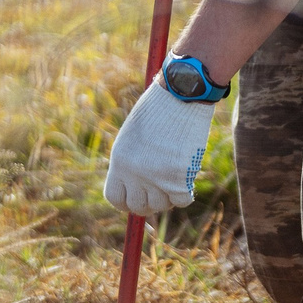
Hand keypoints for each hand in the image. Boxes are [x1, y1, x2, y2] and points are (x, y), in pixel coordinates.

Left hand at [103, 79, 215, 216]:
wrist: (180, 96)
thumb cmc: (158, 111)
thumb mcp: (134, 136)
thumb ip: (132, 162)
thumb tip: (137, 190)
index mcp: (119, 161)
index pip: (115, 198)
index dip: (127, 202)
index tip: (138, 197)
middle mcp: (134, 172)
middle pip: (139, 206)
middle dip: (149, 203)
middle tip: (160, 191)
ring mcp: (156, 177)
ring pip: (161, 205)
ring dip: (168, 197)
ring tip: (174, 178)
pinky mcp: (179, 177)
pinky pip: (182, 200)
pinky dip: (186, 193)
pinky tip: (186, 176)